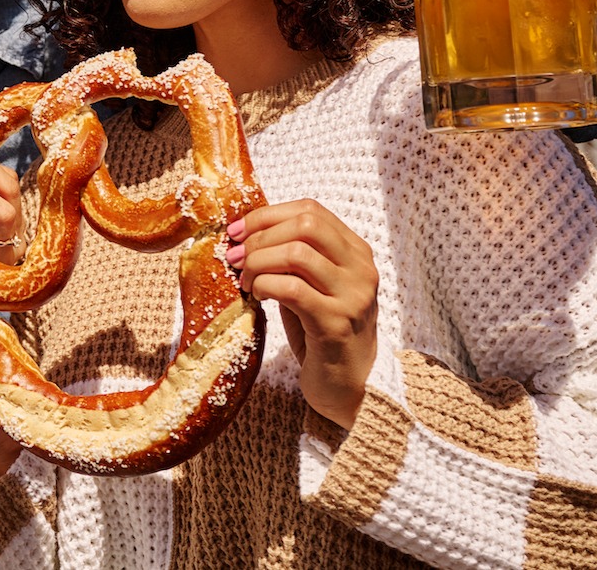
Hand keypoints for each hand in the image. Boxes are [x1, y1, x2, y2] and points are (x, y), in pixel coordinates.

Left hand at [227, 200, 377, 429]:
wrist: (348, 385)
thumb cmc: (320, 330)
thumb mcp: (310, 284)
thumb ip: (290, 257)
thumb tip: (242, 234)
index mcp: (356, 252)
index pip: (311, 210)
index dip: (267, 215)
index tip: (237, 231)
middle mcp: (361, 270)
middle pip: (305, 226)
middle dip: (260, 236)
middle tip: (236, 256)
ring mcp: (353, 297)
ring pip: (296, 254)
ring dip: (259, 262)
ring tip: (246, 280)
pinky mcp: (336, 324)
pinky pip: (292, 289)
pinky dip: (265, 285)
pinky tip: (257, 296)